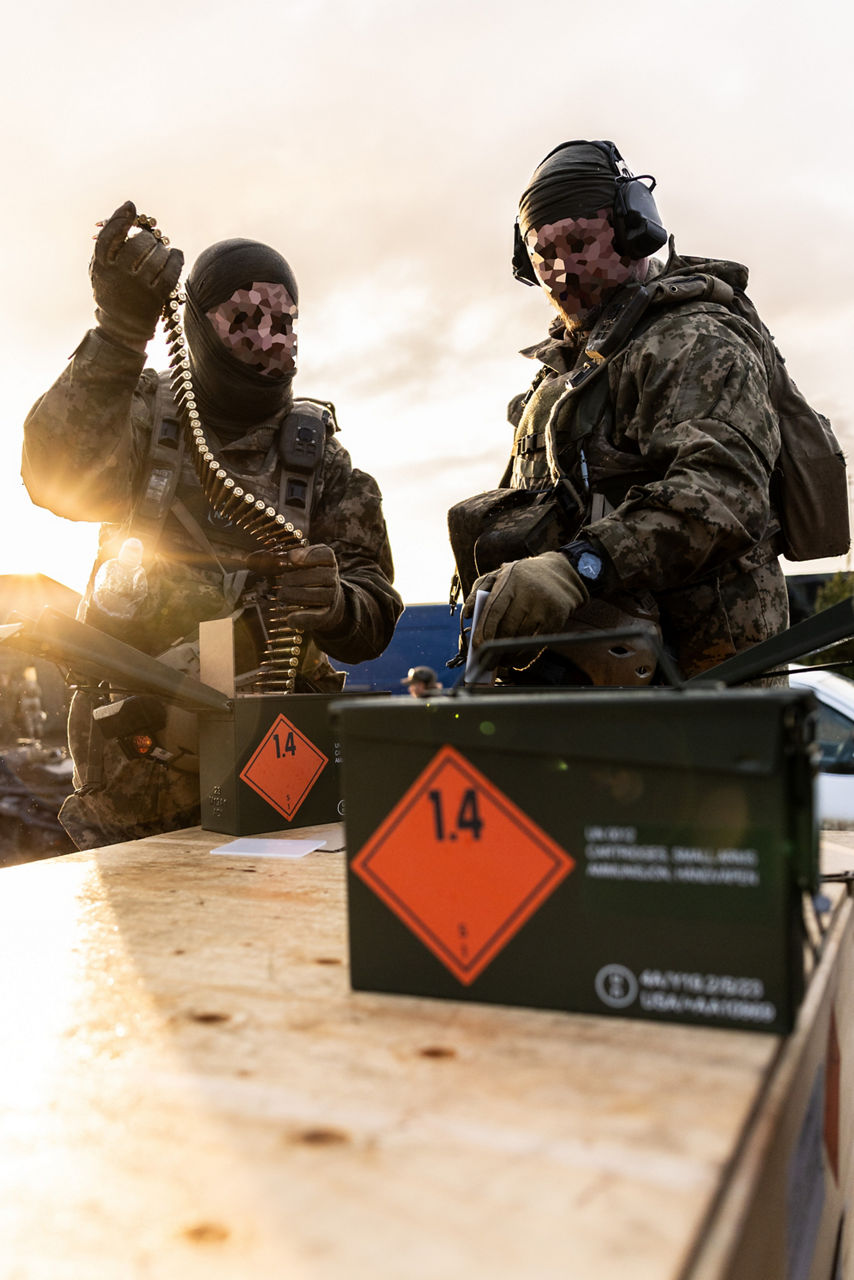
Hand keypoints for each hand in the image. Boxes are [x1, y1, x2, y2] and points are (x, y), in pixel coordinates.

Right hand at [90, 200, 183, 350]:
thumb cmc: (111, 293)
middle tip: (150, 240)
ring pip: (156, 255)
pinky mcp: (155, 298)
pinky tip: (176, 255)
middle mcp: (119, 275)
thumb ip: (106, 246)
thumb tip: (123, 214)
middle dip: (147, 238)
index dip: (120, 218)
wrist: (121, 329)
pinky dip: (176, 259)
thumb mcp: (99, 271)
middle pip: (138, 243)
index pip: (109, 236)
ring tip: (162, 250)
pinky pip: (170, 271)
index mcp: (101, 266)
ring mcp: (138, 287)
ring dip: (163, 248)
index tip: (131, 206)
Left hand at [273, 544, 344, 630]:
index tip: (290, 559)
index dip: (307, 556)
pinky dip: (302, 617)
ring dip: (297, 595)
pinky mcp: (326, 614)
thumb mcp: (293, 564)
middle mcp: (333, 576)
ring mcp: (331, 596)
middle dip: (297, 578)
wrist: (323, 600)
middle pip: (320, 575)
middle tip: (280, 581)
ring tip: (281, 595)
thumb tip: (251, 560)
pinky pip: (317, 616)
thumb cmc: (303, 576)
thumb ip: (273, 560)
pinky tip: (289, 618)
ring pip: (318, 595)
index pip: (324, 554)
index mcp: (327, 559)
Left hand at [466, 551, 587, 651]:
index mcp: (510, 580)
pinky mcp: (557, 617)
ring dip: (509, 655)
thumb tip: (467, 614)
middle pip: (508, 628)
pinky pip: (538, 644)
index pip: (494, 609)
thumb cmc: (520, 578)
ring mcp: (545, 605)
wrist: (560, 572)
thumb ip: (478, 590)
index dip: (485, 630)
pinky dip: (525, 656)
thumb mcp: (499, 575)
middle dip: (495, 648)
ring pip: (522, 638)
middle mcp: (528, 592)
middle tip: (487, 661)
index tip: (477, 647)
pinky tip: (516, 660)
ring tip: (501, 661)